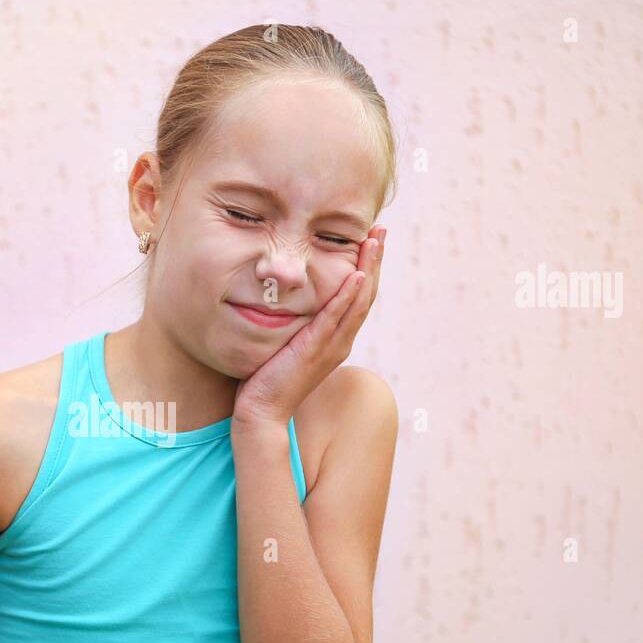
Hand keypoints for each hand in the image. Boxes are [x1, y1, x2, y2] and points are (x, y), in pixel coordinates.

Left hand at [232, 226, 386, 428]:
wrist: (261, 412)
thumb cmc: (268, 379)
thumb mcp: (287, 343)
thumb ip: (295, 323)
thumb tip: (286, 297)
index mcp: (336, 339)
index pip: (358, 297)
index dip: (367, 267)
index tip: (370, 240)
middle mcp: (340, 342)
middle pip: (366, 294)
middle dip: (374, 260)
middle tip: (380, 231)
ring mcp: (330, 347)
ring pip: (358, 302)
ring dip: (368, 269)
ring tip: (374, 241)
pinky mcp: (314, 350)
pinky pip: (335, 319)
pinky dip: (347, 296)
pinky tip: (356, 275)